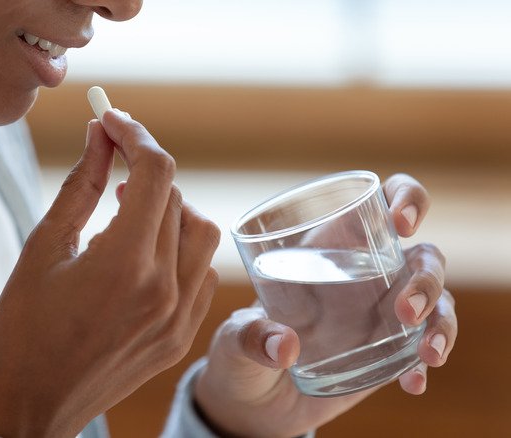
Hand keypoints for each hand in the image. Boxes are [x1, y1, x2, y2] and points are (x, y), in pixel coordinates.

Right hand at [0, 110, 220, 436]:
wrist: (26, 409)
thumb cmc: (19, 332)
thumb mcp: (42, 249)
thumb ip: (81, 186)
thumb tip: (99, 137)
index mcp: (123, 264)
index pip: (155, 173)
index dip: (135, 135)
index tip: (111, 120)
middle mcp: (163, 290)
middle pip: (179, 198)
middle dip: (146, 169)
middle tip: (112, 162)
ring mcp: (178, 318)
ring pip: (201, 234)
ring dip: (171, 209)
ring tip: (130, 212)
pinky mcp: (180, 337)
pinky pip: (201, 274)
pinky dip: (181, 249)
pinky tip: (146, 253)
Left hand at [193, 174, 456, 436]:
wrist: (252, 404)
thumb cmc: (238, 352)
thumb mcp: (233, 341)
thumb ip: (250, 338)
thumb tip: (283, 346)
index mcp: (327, 248)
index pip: (379, 204)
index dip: (404, 199)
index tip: (401, 222)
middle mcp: (364, 275)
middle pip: (422, 257)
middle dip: (425, 279)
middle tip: (406, 311)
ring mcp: (381, 314)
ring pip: (436, 301)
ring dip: (440, 322)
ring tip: (427, 354)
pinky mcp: (388, 353)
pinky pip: (422, 350)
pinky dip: (423, 365)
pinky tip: (413, 382)